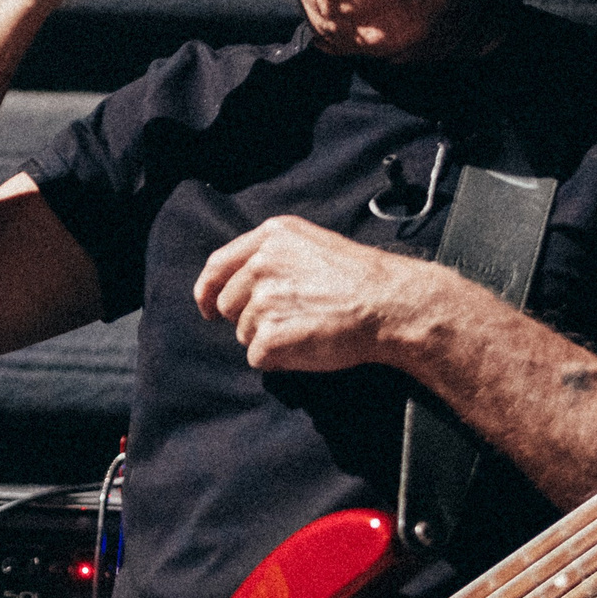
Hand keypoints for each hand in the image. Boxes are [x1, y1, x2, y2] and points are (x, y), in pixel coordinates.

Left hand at [193, 215, 431, 371]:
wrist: (389, 304)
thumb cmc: (360, 278)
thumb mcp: (313, 244)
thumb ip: (273, 256)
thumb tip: (240, 283)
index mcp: (272, 238)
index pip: (218, 265)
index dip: (207, 291)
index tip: (207, 307)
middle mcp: (261, 264)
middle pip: (228, 305)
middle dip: (250, 318)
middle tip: (290, 320)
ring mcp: (263, 300)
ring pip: (244, 333)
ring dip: (269, 339)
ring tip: (307, 329)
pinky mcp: (270, 335)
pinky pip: (258, 358)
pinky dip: (279, 360)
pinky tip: (306, 347)